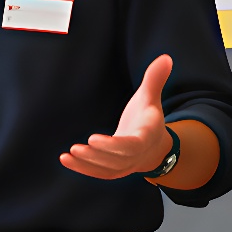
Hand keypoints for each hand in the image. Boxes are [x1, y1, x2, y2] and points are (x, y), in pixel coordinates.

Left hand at [62, 54, 174, 180]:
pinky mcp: (115, 171)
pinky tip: (65, 159)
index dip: (113, 145)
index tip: (92, 138)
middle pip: (118, 160)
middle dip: (97, 156)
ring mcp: (126, 166)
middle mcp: (137, 155)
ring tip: (68, 154)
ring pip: (108, 170)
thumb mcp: (150, 98)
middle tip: (76, 147)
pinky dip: (83, 169)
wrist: (154, 146)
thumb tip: (166, 57)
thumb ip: (154, 79)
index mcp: (146, 137)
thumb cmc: (147, 118)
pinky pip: (99, 173)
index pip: (131, 145)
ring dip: (87, 164)